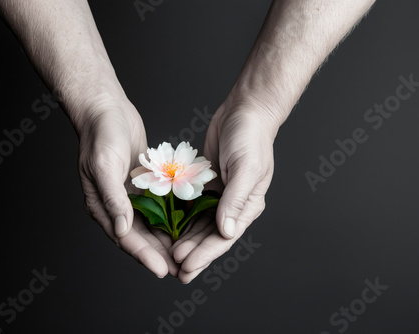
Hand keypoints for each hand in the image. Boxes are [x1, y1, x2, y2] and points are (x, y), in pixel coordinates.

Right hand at [76, 98, 178, 277]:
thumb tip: (121, 229)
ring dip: (166, 240)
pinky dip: (169, 218)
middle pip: (139, 237)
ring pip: (150, 225)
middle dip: (159, 255)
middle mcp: (115, 205)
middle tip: (180, 271)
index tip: (163, 270)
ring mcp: (129, 196)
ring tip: (185, 255)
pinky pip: (156, 207)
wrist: (105, 109)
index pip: (125, 238)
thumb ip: (112, 199)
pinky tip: (185, 226)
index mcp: (101, 206)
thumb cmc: (101, 135)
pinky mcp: (141, 185)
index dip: (144, 256)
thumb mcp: (104, 166)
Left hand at [172, 98, 279, 282]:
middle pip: (210, 236)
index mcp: (247, 206)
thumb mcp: (246, 168)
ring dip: (185, 239)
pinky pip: (192, 206)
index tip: (186, 267)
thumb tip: (227, 231)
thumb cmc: (251, 137)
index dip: (205, 254)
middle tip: (174, 270)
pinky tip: (166, 227)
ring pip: (199, 225)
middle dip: (193, 254)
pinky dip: (180, 218)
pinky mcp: (206, 184)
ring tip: (169, 255)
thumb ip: (235, 200)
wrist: (244, 111)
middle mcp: (233, 204)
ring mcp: (219, 195)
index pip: (225, 237)